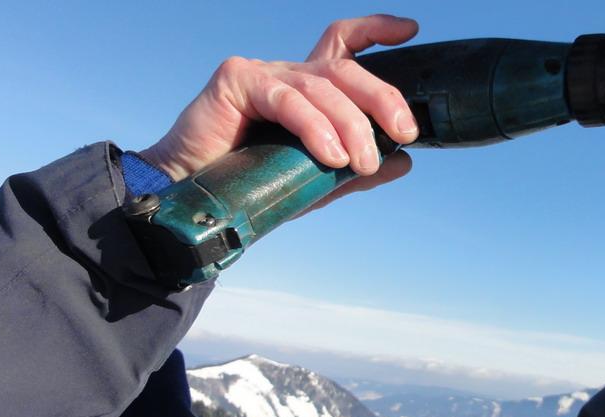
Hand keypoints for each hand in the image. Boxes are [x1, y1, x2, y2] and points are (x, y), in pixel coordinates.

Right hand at [141, 14, 419, 181]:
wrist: (194, 198)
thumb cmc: (251, 185)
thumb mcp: (317, 181)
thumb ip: (357, 171)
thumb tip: (403, 161)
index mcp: (308, 90)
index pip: (345, 45)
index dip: (377, 31)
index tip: (410, 31)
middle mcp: (288, 75)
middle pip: (345, 68)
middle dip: (381, 97)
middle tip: (403, 131)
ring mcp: (262, 73)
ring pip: (321, 86)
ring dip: (350, 125)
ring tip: (360, 162)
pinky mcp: (236, 81)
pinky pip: (286, 99)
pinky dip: (314, 127)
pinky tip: (329, 154)